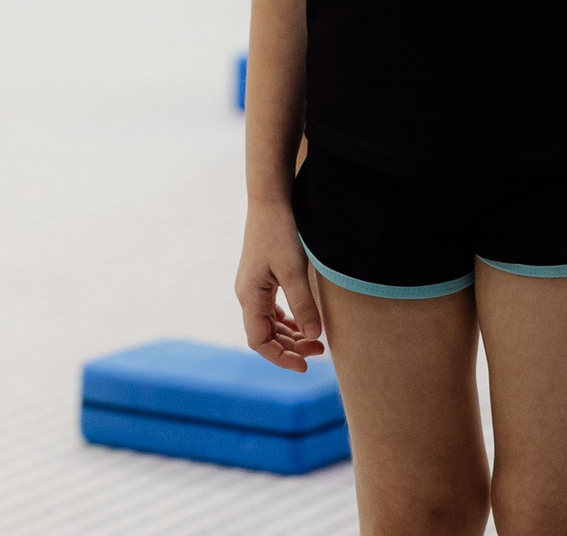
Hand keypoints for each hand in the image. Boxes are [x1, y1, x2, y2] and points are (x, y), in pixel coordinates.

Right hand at [236, 200, 325, 371]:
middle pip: (265, 335)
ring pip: (269, 324)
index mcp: (250, 297)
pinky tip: (303, 322)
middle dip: (290, 348)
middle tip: (319, 351)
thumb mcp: (294, 270)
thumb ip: (303, 305)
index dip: (280, 358)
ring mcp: (253, 286)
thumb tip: (313, 337)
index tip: (304, 365)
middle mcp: (248, 295)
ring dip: (290, 335)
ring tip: (315, 340)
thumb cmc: (280, 232)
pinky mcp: (262, 278)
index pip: (259, 342)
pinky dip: (287, 321)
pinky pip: (272, 310)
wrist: (271, 201)